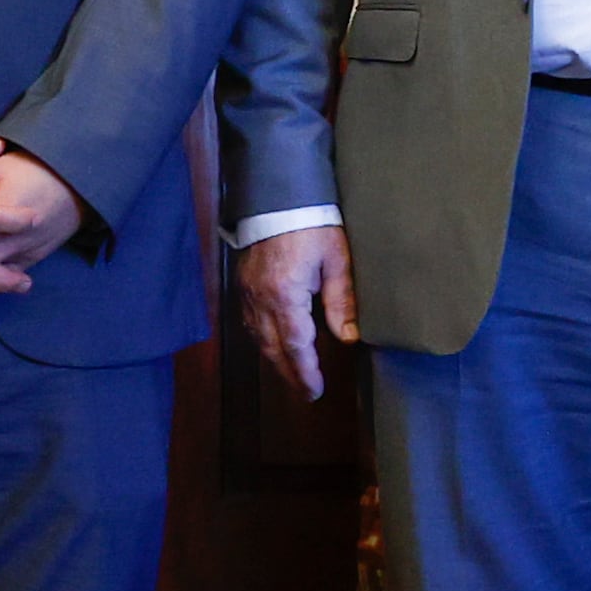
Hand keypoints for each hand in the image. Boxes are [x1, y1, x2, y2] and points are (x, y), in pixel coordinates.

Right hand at [239, 225, 358, 400]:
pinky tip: (272, 345)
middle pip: (273, 347)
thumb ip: (341, 300)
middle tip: (306, 393)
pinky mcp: (243, 284)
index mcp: (286, 295)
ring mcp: (248, 292)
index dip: (305, 371)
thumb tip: (347, 337)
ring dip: (275, 359)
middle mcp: (261, 299)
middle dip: (289, 373)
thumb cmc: (311, 225)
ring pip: (258, 337)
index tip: (314, 390)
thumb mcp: (335, 259)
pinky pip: (250, 322)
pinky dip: (262, 340)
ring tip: (291, 375)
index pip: (296, 344)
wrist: (277, 197)